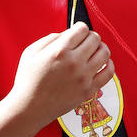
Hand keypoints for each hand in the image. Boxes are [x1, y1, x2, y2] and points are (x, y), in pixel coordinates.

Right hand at [0, 23, 114, 136]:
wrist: (29, 108)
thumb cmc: (28, 80)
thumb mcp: (31, 52)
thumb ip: (51, 38)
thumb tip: (69, 33)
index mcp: (60, 51)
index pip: (82, 29)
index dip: (80, 28)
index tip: (77, 33)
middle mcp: (74, 63)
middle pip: (95, 39)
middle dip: (90, 37)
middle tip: (84, 42)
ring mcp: (83, 77)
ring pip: (105, 53)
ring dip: (100, 48)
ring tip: (93, 52)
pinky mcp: (89, 90)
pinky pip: (109, 73)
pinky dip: (109, 64)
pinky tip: (102, 63)